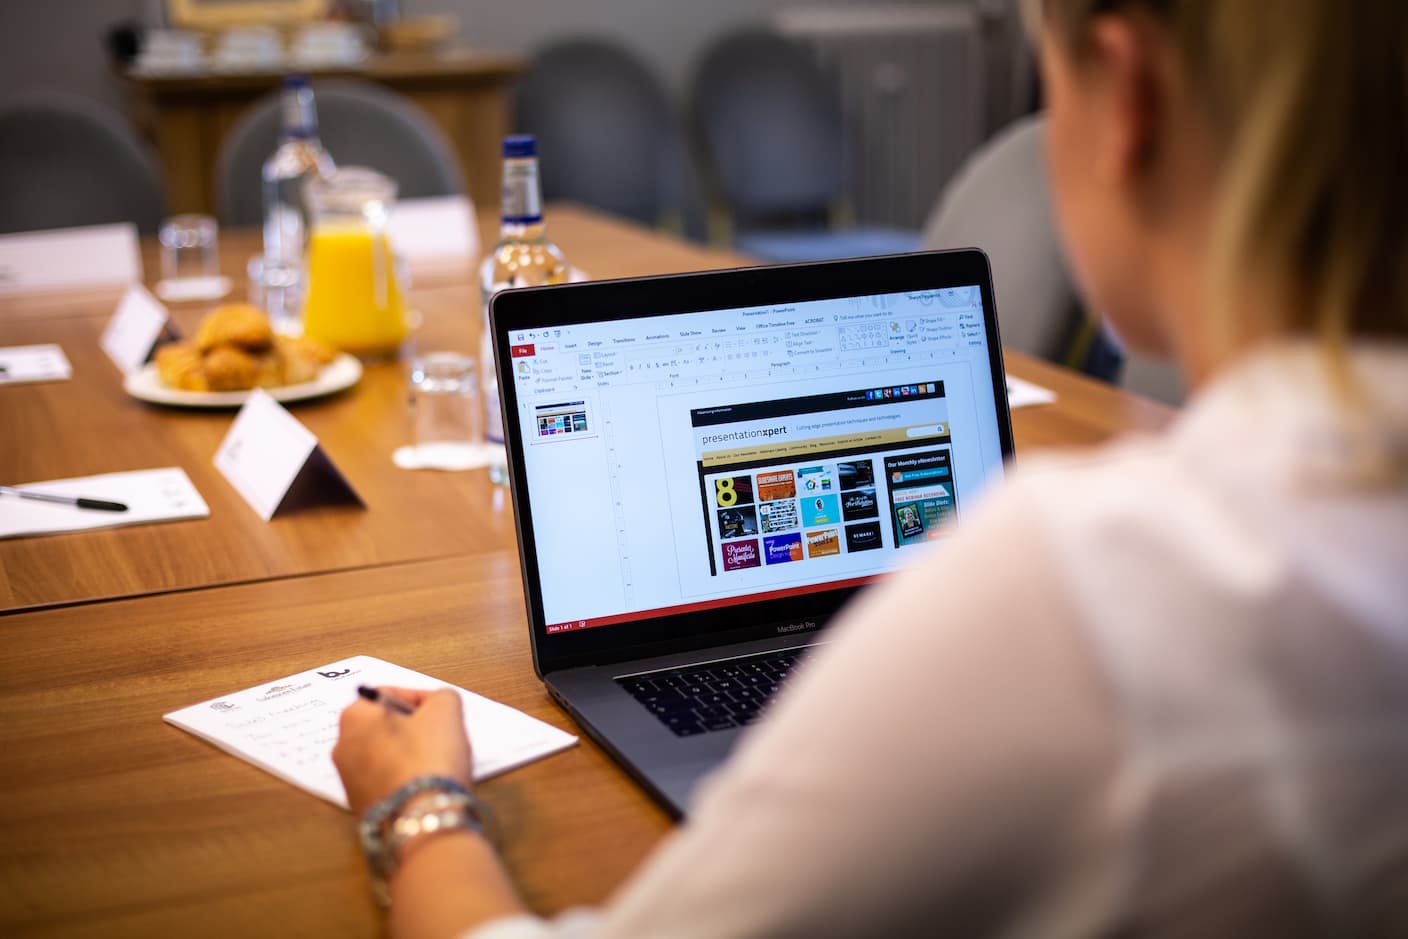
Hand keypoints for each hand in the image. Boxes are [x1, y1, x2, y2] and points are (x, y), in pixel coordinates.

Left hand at [333, 686, 474, 817]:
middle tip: (440, 737)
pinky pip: (386, 781)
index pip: (393, 694)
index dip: (424, 701)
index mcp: (354, 716)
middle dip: (414, 729)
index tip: (443, 714)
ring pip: (386, 754)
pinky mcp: (360, 807)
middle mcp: (341, 747)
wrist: (424, 820)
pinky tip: (424, 784)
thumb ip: (441, 696)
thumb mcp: (447, 710)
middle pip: (386, 726)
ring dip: (409, 754)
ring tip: (435, 762)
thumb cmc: (429, 760)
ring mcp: (348, 781)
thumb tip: (438, 704)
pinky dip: (404, 778)